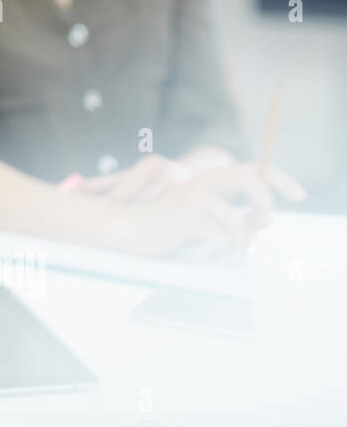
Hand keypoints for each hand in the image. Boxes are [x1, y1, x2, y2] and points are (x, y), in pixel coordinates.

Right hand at [82, 156, 305, 260]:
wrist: (127, 229)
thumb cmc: (167, 227)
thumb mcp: (206, 219)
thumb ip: (236, 216)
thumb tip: (269, 221)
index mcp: (211, 178)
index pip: (255, 169)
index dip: (280, 179)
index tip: (299, 196)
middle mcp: (205, 181)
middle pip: (253, 183)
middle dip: (264, 205)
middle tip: (264, 223)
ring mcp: (196, 196)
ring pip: (238, 222)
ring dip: (237, 245)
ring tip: (225, 254)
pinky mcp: (188, 215)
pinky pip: (222, 238)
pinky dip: (221, 254)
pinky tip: (211, 258)